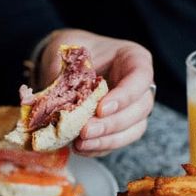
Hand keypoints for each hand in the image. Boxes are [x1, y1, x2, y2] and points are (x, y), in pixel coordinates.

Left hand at [38, 29, 154, 155]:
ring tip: (81, 143)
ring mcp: (133, 108)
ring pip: (134, 130)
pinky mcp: (121, 126)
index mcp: (134, 59)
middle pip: (140, 109)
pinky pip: (118, 141)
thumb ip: (65, 69)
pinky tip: (81, 148)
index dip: (124, 97)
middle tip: (86, 131)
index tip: (101, 109)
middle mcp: (140, 86)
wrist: (68, 62)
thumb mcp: (67, 47)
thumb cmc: (74, 49)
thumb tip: (55, 98)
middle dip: (113, 124)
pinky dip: (100, 147)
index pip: (140, 79)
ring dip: (108, 140)